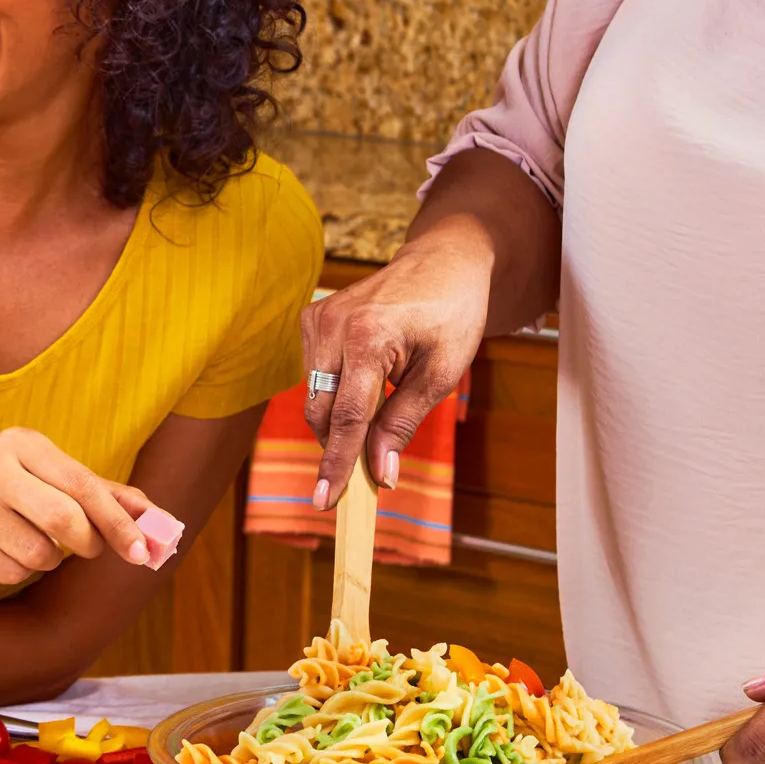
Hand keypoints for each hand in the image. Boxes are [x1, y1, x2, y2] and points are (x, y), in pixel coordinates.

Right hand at [0, 426, 155, 583]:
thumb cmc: (11, 488)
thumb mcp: (50, 477)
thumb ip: (104, 494)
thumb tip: (158, 519)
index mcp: (23, 443)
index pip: (82, 484)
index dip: (117, 520)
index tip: (141, 550)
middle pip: (62, 520)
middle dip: (87, 543)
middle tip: (89, 548)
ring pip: (39, 554)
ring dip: (50, 559)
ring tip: (34, 541)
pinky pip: (11, 572)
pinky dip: (20, 570)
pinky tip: (4, 550)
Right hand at [300, 225, 493, 505]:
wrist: (444, 261)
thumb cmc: (452, 314)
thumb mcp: (441, 374)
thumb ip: (402, 423)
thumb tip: (380, 474)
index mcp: (368, 336)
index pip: (347, 417)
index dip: (338, 464)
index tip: (325, 501)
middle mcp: (332, 324)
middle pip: (322, 412)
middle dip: (341, 446)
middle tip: (367, 473)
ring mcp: (318, 318)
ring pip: (315, 397)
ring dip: (341, 418)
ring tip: (382, 408)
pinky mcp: (312, 317)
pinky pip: (315, 375)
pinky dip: (337, 392)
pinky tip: (368, 381)